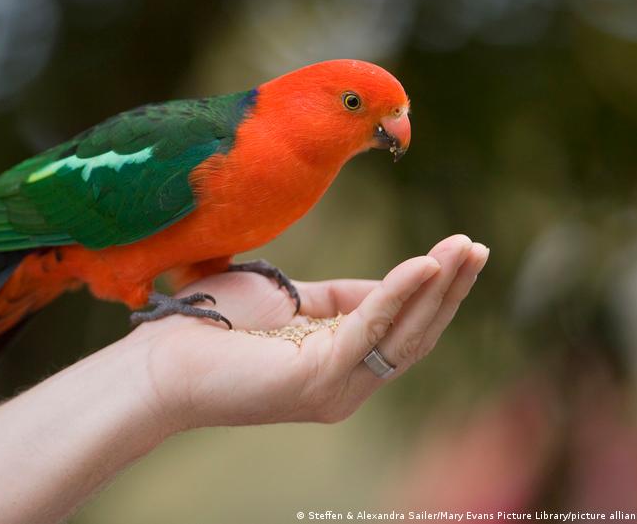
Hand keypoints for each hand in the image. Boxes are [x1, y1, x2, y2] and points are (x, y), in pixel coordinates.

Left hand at [127, 235, 488, 430]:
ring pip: (403, 336)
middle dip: (449, 288)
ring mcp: (333, 388)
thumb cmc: (213, 323)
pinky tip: (426, 264)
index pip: (399, 326)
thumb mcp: (287, 299)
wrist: (159, 356)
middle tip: (477, 248)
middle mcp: (344, 383)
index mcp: (337, 361)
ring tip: (465, 251)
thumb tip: (388, 283)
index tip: (457, 249)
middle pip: (414, 334)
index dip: (429, 286)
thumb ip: (334, 296)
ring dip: (437, 289)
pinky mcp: (316, 381)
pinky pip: (368, 332)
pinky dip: (398, 295)